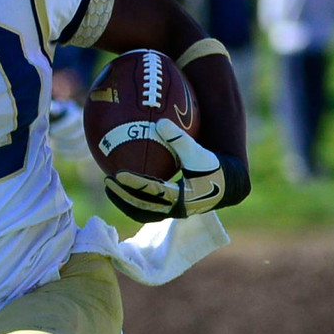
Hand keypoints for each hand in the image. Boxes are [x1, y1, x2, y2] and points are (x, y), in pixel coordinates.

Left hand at [103, 118, 233, 219]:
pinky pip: (145, 206)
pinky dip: (131, 198)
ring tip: (109, 186)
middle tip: (108, 181)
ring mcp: (170, 212)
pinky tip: (120, 185)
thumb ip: (180, 138)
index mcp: (183, 196)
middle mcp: (175, 208)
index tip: (119, 174)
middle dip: (123, 196)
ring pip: (141, 210)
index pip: (154, 192)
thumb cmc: (212, 165)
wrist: (225, 185)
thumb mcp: (199, 151)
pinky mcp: (167, 210)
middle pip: (143, 206)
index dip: (135, 184)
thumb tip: (160, 122)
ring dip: (124, 200)